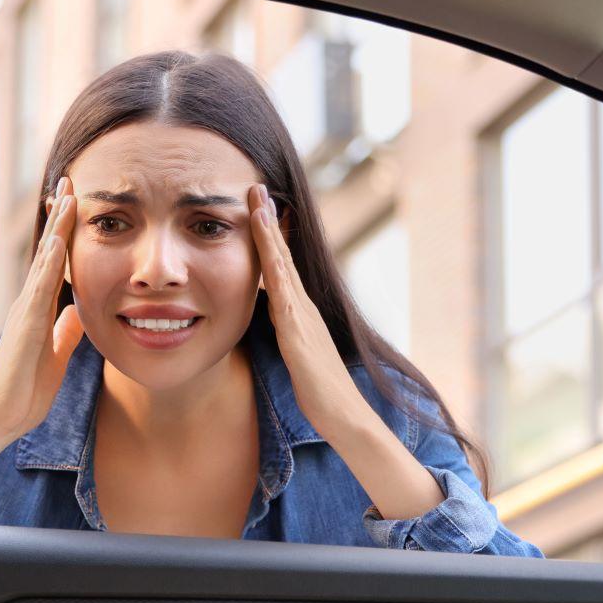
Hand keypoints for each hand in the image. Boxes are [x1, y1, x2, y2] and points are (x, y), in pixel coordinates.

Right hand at [0, 175, 87, 440]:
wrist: (2, 416)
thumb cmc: (25, 392)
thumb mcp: (56, 357)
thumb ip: (65, 334)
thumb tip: (76, 314)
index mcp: (38, 311)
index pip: (56, 265)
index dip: (65, 235)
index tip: (74, 206)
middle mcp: (29, 303)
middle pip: (48, 251)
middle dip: (60, 216)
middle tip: (70, 182)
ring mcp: (26, 309)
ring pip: (45, 258)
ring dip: (56, 226)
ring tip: (67, 194)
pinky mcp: (26, 321)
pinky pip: (41, 284)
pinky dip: (50, 259)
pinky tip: (58, 237)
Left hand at [248, 183, 446, 519]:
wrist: (346, 415)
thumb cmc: (320, 395)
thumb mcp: (295, 359)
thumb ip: (284, 340)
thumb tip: (269, 329)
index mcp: (299, 314)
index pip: (280, 269)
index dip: (268, 239)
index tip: (257, 209)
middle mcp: (303, 306)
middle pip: (282, 255)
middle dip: (269, 220)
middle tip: (255, 187)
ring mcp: (301, 313)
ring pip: (282, 263)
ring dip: (269, 229)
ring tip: (257, 198)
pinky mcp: (297, 326)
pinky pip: (280, 284)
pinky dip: (271, 258)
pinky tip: (262, 241)